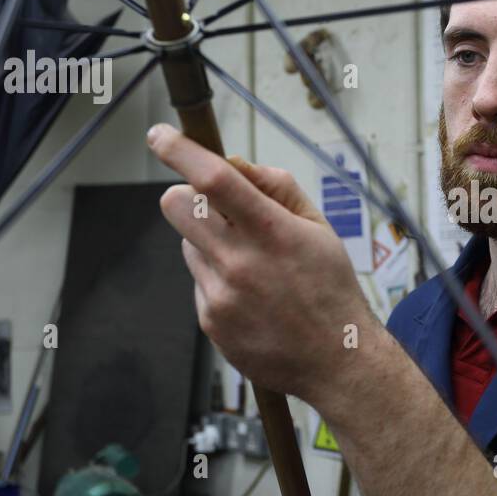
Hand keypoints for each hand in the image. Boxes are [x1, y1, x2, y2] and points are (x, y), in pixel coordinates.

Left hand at [146, 123, 378, 406]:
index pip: (214, 180)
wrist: (336, 360)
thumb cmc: (331, 287)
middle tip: (217, 210)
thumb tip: (233, 163)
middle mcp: (240, 262)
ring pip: (188, 245)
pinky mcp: (210, 320)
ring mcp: (220, 295)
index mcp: (272, 232)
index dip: (180, 151)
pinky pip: (199, 282)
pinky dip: (218, 281)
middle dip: (188, 197)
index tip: (160, 135)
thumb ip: (276, 188)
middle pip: (176, 205)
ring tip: (253, 269)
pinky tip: (253, 298)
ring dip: (210, 245)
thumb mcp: (318, 228)